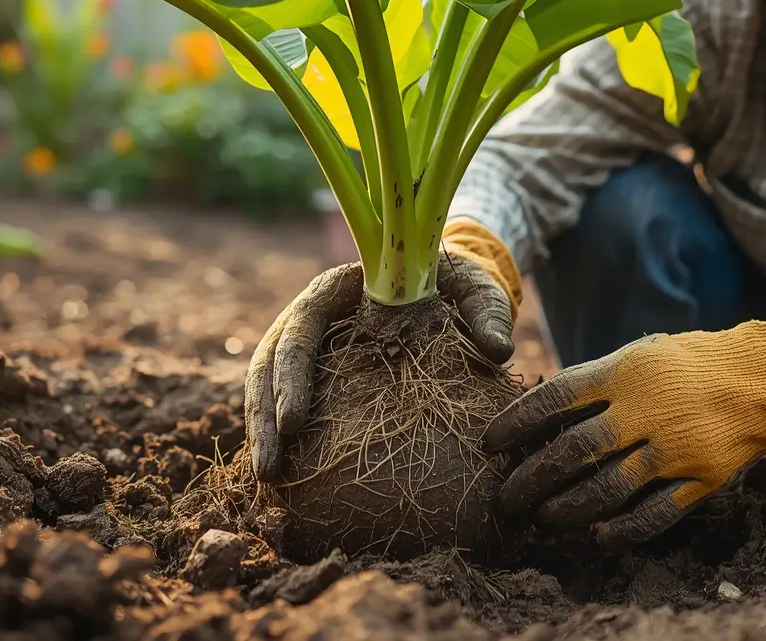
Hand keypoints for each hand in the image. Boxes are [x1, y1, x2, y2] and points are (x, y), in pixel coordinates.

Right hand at [246, 219, 521, 479]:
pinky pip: (286, 403)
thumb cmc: (455, 282)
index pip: (300, 327)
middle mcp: (312, 314)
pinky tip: (284, 478)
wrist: (444, 284)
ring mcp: (309, 345)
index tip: (295, 421)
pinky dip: (283, 435)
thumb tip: (501, 351)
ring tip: (269, 482)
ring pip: (268, 387)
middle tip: (271, 469)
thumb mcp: (474, 287)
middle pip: (271, 363)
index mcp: (336, 288)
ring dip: (264, 432)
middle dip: (266, 416)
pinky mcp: (316, 372)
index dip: (291, 373)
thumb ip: (487, 310)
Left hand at [480, 315, 765, 547]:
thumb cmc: (689, 363)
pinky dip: (622, 529)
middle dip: (531, 478)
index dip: (516, 423)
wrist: (763, 376)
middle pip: (572, 451)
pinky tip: (598, 536)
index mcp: (623, 372)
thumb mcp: (639, 354)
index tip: (490, 443)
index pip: (554, 398)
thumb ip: (595, 381)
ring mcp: (672, 447)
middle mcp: (643, 410)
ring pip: (607, 488)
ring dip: (568, 508)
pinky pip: (654, 512)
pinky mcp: (700, 477)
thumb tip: (540, 409)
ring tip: (543, 517)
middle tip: (507, 496)